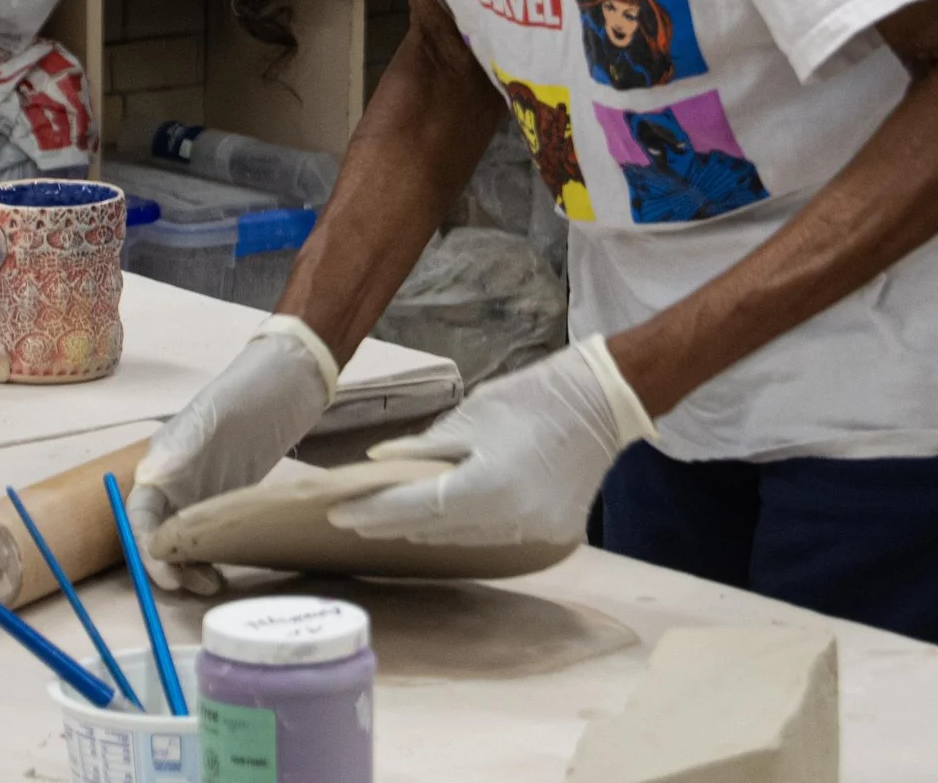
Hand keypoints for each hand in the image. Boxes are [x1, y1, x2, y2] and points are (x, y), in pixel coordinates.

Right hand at [129, 317, 336, 592]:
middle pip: (160, 534)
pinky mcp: (230, 498)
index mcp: (161, 464)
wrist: (285, 383)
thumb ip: (180, 450)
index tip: (165, 574)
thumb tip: (148, 479)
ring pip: (186, 539)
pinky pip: (213, 534)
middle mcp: (177, 482)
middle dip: (168, 564)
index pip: (141, 516)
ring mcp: (204, 492)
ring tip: (210, 584)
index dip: (146, 548)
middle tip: (189, 586)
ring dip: (191, 564)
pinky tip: (226, 568)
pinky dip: (214, 554)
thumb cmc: (241, 395)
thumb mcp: (209, 420)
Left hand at [327, 336, 655, 547]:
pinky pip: (492, 537)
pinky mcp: (548, 534)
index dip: (371, 512)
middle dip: (389, 522)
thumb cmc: (531, 399)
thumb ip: (425, 447)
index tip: (337, 512)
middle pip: (434, 529)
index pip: (412, 508)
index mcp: (484, 487)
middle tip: (351, 516)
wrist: (600, 404)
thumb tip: (378, 462)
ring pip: (462, 538)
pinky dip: (462, 527)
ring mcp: (530, 533)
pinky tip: (440, 518)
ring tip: (386, 520)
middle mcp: (507, 521)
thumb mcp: (471, 416)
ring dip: (424, 528)